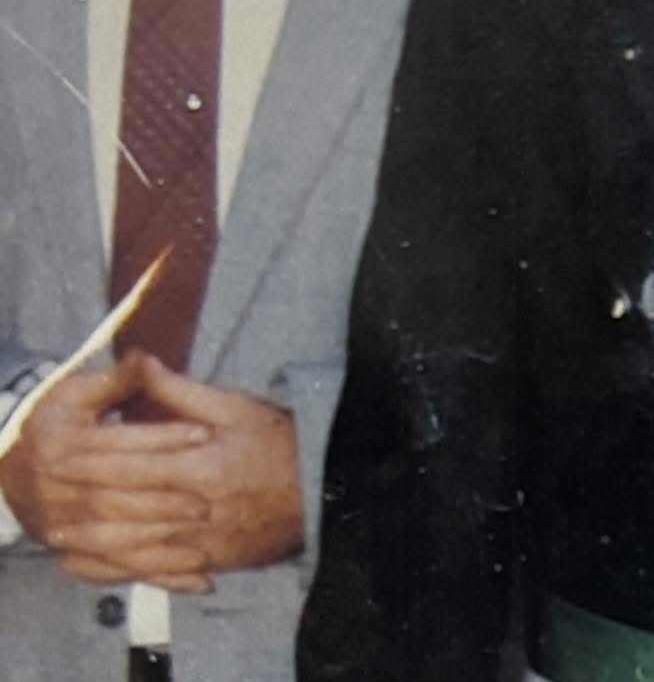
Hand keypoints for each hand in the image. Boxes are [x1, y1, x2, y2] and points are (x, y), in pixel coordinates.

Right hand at [0, 357, 213, 591]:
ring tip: (204, 541)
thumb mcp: (76, 393)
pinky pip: (114, 571)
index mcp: (64, 449)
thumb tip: (144, 358)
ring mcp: (62, 527)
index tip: (203, 435)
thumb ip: (116, 381)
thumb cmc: (51, 423)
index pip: (120, 446)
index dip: (162, 439)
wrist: (5, 464)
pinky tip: (194, 578)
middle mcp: (59, 493)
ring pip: (115, 541)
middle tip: (209, 499)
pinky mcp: (71, 552)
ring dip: (160, 545)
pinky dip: (155, 576)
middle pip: (117, 500)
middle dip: (165, 500)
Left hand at [80, 353, 305, 575]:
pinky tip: (99, 561)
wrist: (324, 486)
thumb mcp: (234, 406)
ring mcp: (202, 542)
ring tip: (62, 532)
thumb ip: (179, 391)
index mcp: (199, 467)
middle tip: (50, 493)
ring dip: (91, 541)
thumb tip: (140, 360)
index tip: (60, 452)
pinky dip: (121, 568)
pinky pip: (155, 571)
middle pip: (122, 509)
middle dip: (80, 502)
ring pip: (131, 546)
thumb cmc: (280, 441)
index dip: (89, 460)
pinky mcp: (209, 562)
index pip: (127, 465)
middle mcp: (195, 510)